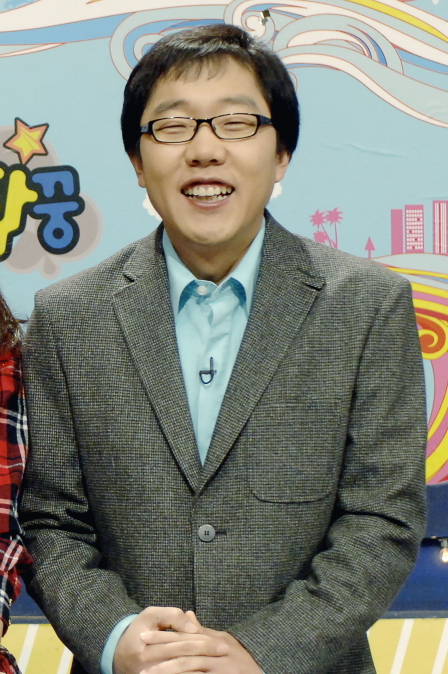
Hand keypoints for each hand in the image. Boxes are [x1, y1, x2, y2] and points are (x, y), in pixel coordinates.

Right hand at [113, 607, 227, 673]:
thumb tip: (193, 625)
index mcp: (147, 644)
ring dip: (201, 670)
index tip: (222, 643)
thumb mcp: (151, 615)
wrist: (119, 654)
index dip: (202, 642)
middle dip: (206, 655)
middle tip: (225, 652)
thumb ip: (172, 617)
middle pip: (183, 660)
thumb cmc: (140, 630)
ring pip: (180, 673)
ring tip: (219, 667)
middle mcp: (148, 665)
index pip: (181, 643)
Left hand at [140, 611, 261, 673]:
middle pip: (182, 648)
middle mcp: (213, 651)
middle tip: (140, 651)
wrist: (261, 670)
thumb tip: (188, 613)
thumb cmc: (241, 658)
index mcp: (211, 639)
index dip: (163, 635)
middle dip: (160, 649)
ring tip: (147, 673)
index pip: (183, 635)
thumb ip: (203, 630)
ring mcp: (216, 667)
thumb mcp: (223, 639)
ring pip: (187, 667)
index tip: (144, 635)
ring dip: (166, 670)